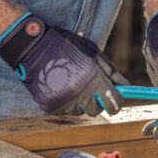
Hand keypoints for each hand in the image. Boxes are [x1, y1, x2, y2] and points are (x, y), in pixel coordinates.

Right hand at [0, 14, 125, 116]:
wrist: (34, 46)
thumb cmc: (65, 45)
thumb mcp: (92, 52)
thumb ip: (110, 71)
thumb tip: (124, 85)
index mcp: (94, 79)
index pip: (113, 102)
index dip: (116, 104)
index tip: (115, 103)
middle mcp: (81, 94)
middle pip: (96, 110)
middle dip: (97, 103)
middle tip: (92, 91)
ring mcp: (65, 101)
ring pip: (79, 111)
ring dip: (80, 102)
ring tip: (72, 84)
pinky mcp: (51, 106)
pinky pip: (64, 110)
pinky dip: (65, 103)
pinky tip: (61, 88)